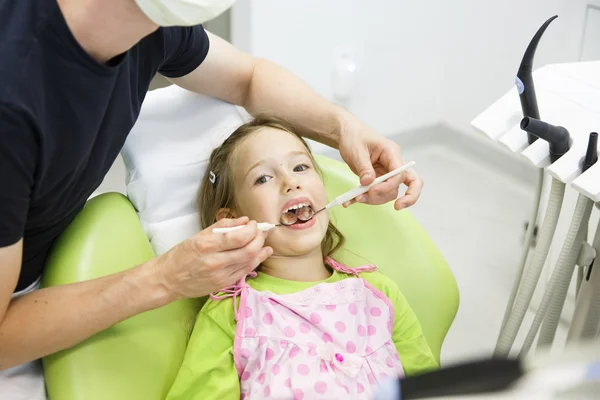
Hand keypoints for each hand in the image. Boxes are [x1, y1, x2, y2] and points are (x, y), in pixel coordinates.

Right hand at [151, 217, 272, 299]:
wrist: (168, 279)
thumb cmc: (181, 255)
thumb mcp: (199, 235)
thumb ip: (223, 226)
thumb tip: (244, 221)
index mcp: (207, 245)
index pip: (239, 237)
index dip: (252, 229)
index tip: (253, 224)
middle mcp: (215, 261)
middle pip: (249, 250)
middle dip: (259, 239)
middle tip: (261, 232)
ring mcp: (220, 275)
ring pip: (250, 262)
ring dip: (261, 251)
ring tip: (264, 244)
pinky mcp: (223, 284)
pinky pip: (244, 272)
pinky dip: (253, 262)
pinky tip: (258, 256)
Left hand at [337, 114, 422, 209]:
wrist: (347, 134)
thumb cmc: (354, 137)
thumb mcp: (357, 151)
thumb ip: (364, 168)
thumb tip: (369, 184)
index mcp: (391, 153)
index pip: (401, 172)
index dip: (390, 185)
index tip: (372, 191)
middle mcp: (393, 164)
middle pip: (411, 183)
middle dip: (407, 197)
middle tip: (397, 208)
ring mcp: (387, 173)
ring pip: (391, 192)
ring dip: (375, 199)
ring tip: (355, 198)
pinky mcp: (378, 180)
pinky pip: (377, 193)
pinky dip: (364, 199)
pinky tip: (350, 201)